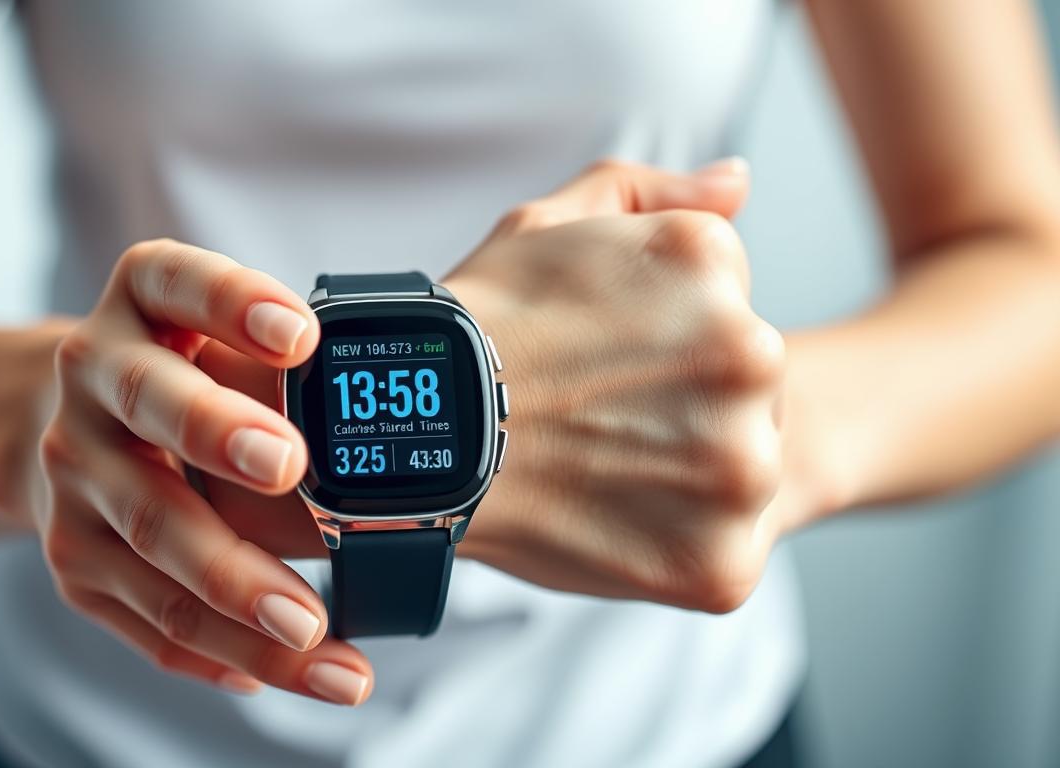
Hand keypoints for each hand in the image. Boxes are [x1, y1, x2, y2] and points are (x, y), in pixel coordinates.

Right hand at [27, 239, 372, 704]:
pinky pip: (147, 614)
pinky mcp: (73, 556)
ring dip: (233, 584)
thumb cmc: (190, 372)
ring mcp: (74, 470)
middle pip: (147, 400)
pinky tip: (280, 668)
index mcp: (139, 300)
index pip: (175, 279)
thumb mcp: (223, 328)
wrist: (75, 430)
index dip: (233, 300)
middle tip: (292, 467)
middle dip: (218, 432)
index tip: (305, 332)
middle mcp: (92, 376)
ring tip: (314, 628)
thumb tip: (421, 385)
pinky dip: (217, 649)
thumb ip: (296, 343)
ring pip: (154, 531)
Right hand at [448, 159, 791, 611]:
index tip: (598, 357)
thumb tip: (739, 180)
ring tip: (596, 467)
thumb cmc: (478, 334)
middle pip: (744, 391)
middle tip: (593, 415)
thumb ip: (656, 190)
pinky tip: (609, 522)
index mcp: (713, 266)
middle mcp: (750, 356)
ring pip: (741, 472)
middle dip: (683, 402)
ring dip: (685, 475)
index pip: (725, 305)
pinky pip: (721, 557)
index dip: (656, 335)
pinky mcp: (720, 560)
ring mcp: (743, 466)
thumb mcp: (551, 224)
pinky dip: (673, 549)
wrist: (415, 440)